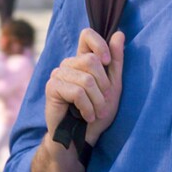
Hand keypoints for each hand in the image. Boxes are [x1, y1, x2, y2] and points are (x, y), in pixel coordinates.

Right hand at [44, 29, 124, 145]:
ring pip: (86, 80)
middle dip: (103, 85)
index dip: (100, 44)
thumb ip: (115, 61)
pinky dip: (87, 107)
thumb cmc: (97, 112)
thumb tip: (119, 33)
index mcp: (83, 59)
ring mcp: (58, 74)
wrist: (81, 138)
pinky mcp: (51, 88)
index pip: (87, 35)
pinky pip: (76, 92)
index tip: (107, 62)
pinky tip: (86, 116)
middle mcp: (68, 63)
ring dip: (97, 101)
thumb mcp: (112, 86)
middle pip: (91, 60)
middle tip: (104, 103)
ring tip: (97, 113)